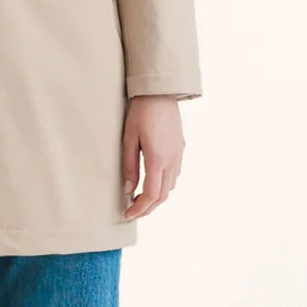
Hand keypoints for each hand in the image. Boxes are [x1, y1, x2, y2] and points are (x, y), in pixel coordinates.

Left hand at [122, 95, 184, 219]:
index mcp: (158, 158)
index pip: (151, 194)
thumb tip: (128, 190)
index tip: (127, 215)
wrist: (160, 92)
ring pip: (170, 187)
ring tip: (139, 200)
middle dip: (147, 208)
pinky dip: (163, 185)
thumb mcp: (129, 139)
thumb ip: (129, 166)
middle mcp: (172, 160)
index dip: (139, 209)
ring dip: (156, 198)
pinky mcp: (180, 149)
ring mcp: (178, 154)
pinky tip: (151, 183)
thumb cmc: (141, 112)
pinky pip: (174, 175)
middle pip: (163, 196)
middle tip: (132, 213)